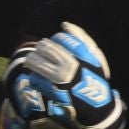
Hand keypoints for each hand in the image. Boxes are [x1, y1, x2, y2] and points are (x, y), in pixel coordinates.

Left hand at [9, 21, 125, 128]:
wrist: (96, 104)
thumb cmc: (95, 78)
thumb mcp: (94, 56)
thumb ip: (81, 38)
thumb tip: (64, 24)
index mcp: (79, 55)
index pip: (60, 39)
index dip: (55, 40)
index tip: (54, 43)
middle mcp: (68, 65)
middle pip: (45, 49)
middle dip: (41, 48)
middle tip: (40, 50)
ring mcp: (58, 79)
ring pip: (37, 62)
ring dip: (33, 60)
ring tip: (33, 62)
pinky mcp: (50, 91)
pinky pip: (36, 79)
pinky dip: (34, 77)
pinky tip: (36, 77)